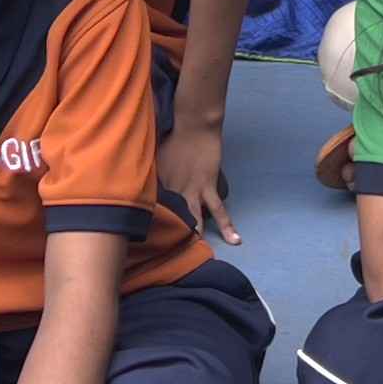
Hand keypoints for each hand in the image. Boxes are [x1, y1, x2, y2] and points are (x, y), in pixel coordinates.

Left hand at [159, 118, 239, 244]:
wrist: (195, 125)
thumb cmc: (174, 136)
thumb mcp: (156, 156)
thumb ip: (153, 173)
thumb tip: (147, 183)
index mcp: (161, 184)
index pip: (155, 209)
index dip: (153, 224)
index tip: (150, 240)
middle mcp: (175, 191)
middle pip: (173, 218)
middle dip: (171, 237)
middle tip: (169, 257)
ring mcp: (193, 191)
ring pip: (195, 219)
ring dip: (196, 236)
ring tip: (199, 254)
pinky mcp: (209, 187)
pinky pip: (219, 210)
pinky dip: (227, 225)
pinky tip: (235, 239)